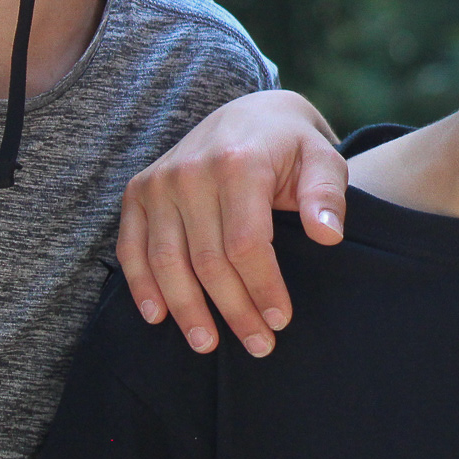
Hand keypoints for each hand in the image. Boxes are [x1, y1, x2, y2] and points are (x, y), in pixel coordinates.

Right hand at [117, 90, 346, 357]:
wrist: (251, 113)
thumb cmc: (293, 145)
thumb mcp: (323, 159)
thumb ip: (327, 195)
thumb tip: (328, 236)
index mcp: (238, 164)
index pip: (246, 243)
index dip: (262, 288)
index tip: (280, 321)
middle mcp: (190, 172)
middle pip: (207, 260)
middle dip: (233, 309)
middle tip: (258, 345)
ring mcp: (159, 182)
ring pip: (166, 261)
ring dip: (186, 309)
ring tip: (209, 345)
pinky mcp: (138, 191)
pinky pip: (131, 247)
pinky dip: (141, 285)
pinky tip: (158, 317)